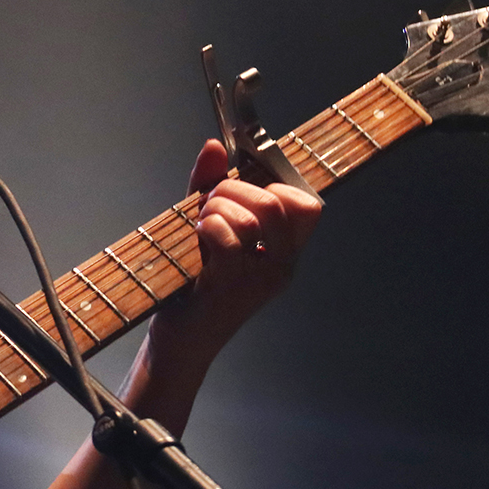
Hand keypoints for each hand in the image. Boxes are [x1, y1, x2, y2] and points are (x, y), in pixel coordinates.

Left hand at [150, 138, 322, 358]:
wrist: (181, 342)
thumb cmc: (194, 285)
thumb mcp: (205, 228)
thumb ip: (210, 186)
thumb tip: (215, 146)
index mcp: (284, 251)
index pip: (307, 204)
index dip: (273, 183)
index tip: (240, 188)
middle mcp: (281, 266)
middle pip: (279, 203)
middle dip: (237, 189)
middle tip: (210, 202)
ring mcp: (259, 280)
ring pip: (253, 218)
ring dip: (217, 206)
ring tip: (200, 220)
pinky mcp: (231, 288)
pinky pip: (229, 240)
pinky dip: (208, 226)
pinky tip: (196, 234)